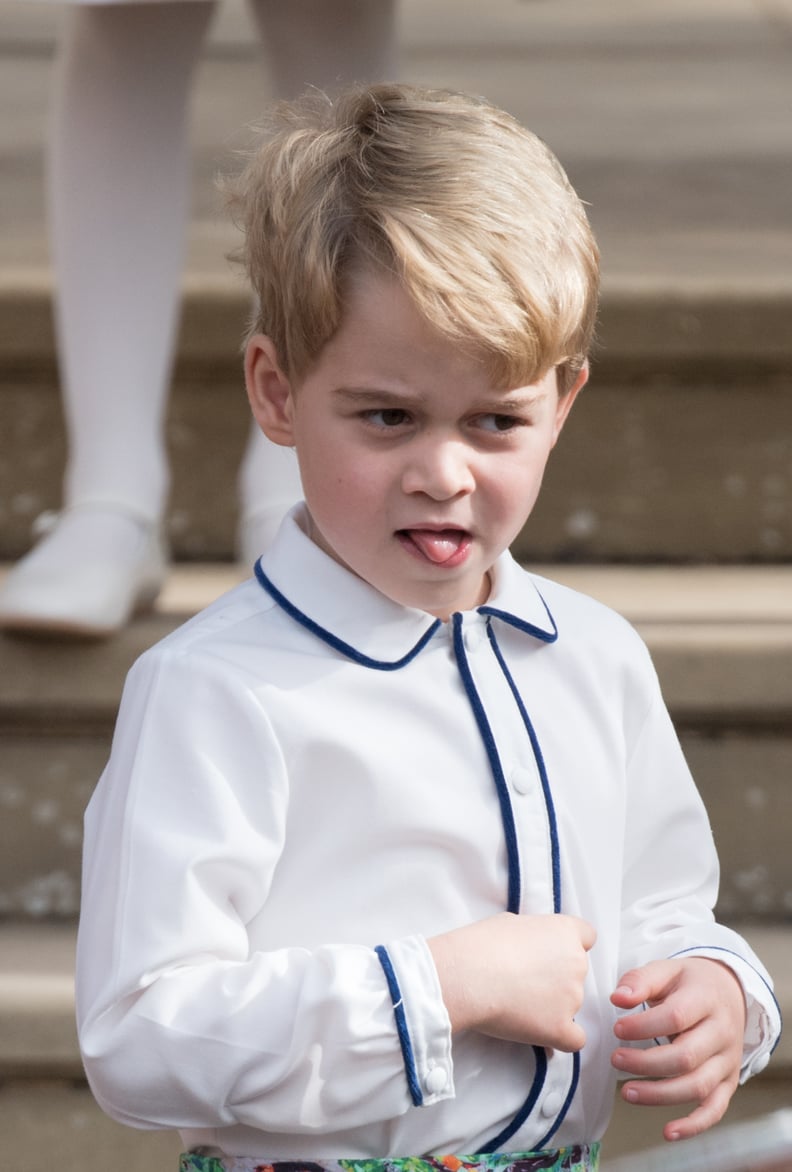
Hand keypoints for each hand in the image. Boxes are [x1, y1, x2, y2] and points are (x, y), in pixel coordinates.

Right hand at [429, 912, 594, 1051]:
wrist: (468, 975)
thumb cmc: (481, 945)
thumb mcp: (511, 923)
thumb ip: (533, 935)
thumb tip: (531, 949)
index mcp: (565, 932)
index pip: (586, 937)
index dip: (569, 946)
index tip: (551, 954)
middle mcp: (576, 963)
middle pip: (577, 972)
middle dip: (556, 977)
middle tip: (525, 981)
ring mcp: (572, 997)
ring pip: (572, 1004)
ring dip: (552, 1006)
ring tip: (517, 1004)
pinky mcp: (561, 1028)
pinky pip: (575, 1039)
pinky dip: (561, 1037)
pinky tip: (542, 1033)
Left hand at [611, 957, 746, 1140]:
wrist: (730, 992)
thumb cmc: (690, 983)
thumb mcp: (667, 970)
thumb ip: (641, 980)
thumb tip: (617, 998)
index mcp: (706, 999)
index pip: (676, 1017)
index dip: (644, 1026)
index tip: (617, 1028)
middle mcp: (722, 1032)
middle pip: (686, 1057)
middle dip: (646, 1063)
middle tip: (615, 1059)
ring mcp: (727, 1060)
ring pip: (697, 1086)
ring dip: (660, 1095)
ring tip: (627, 1092)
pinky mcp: (728, 1082)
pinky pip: (715, 1109)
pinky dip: (693, 1125)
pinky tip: (667, 1132)